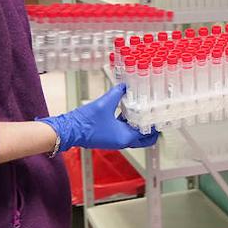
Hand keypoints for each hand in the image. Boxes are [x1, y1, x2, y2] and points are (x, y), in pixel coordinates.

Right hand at [38, 84, 158, 150]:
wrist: (69, 129)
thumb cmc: (85, 121)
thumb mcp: (104, 103)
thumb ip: (118, 93)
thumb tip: (125, 85)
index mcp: (124, 137)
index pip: (147, 134)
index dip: (154, 125)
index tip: (159, 116)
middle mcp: (121, 142)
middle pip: (143, 139)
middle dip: (150, 130)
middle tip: (154, 118)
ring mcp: (115, 140)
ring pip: (133, 135)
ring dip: (139, 126)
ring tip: (143, 112)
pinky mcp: (109, 137)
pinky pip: (124, 131)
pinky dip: (128, 123)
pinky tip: (127, 111)